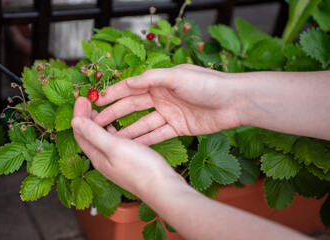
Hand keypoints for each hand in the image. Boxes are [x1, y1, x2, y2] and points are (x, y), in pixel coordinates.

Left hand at [71, 97, 181, 196]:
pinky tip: (117, 128)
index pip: (80, 133)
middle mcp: (104, 160)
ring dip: (97, 124)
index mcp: (97, 156)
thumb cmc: (140, 168)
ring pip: (101, 140)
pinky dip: (111, 132)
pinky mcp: (128, 162)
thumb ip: (94, 134)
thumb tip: (74, 121)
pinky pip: (114, 144)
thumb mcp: (114, 147)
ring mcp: (116, 162)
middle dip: (85, 118)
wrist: (163, 188)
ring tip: (98, 111)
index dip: (78, 114)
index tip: (81, 97)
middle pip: (88, 136)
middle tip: (87, 101)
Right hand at [94, 64, 241, 144]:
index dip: (113, 94)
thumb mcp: (177, 77)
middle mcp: (162, 96)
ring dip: (128, 130)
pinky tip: (132, 146)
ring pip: (143, 123)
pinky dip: (146, 140)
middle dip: (115, 114)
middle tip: (96, 122)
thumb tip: (128, 82)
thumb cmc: (207, 84)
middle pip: (133, 106)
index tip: (95, 102)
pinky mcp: (179, 127)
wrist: (234, 101)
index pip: (131, 88)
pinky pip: (158, 134)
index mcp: (160, 81)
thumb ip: (152, 79)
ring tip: (110, 138)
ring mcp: (170, 113)